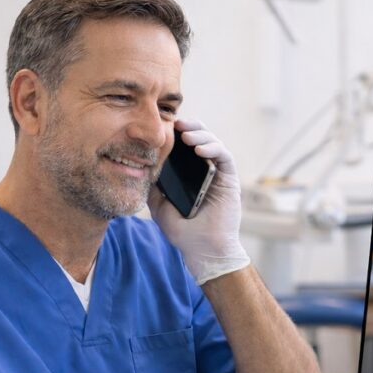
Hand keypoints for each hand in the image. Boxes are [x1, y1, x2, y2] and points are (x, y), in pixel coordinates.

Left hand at [148, 119, 250, 283]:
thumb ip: (152, 185)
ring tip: (186, 135)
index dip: (175, 133)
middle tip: (176, 122)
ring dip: (200, 134)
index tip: (161, 126)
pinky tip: (199, 149)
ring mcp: (218, 174)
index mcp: (188, 174)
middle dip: (189, 126)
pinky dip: (213, 148)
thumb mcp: (158, 205)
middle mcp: (204, 170)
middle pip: (200, 138)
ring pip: (213, 142)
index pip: (184, 146)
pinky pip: (224, 157)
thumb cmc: (183, 232)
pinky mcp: (230, 179)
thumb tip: (142, 164)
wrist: (203, 250)